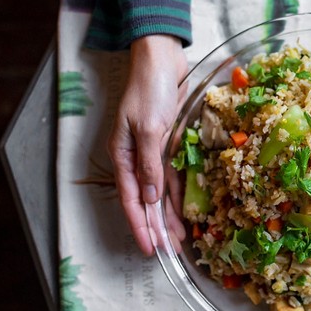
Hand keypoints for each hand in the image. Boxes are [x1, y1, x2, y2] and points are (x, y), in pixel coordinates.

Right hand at [108, 35, 188, 254]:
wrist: (162, 58)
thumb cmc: (149, 89)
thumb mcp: (148, 127)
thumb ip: (149, 165)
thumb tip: (149, 198)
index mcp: (123, 155)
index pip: (131, 199)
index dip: (140, 226)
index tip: (150, 249)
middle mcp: (137, 158)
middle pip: (146, 201)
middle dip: (157, 228)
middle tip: (171, 253)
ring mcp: (154, 153)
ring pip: (161, 193)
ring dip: (170, 217)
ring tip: (181, 241)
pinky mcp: (170, 145)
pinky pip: (175, 177)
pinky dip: (180, 196)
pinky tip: (187, 213)